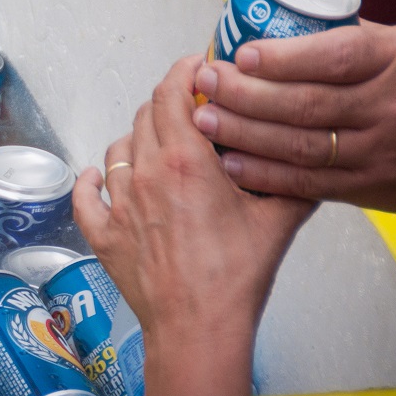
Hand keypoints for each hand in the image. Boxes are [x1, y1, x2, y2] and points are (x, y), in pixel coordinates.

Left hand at [75, 57, 314, 339]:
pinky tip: (100, 178)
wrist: (200, 329)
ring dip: (139, 139)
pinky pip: (87, 195)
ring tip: (162, 147)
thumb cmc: (236, 278)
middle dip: (168, 103)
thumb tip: (307, 158)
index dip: (184, 72)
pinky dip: (91, 181)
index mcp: (185, 160)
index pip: (172, 92)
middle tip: (192, 108)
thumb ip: (293, 179)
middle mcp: (145, 173)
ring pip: (119, 149)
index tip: (198, 67)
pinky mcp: (103, 233)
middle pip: (146, 115)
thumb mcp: (280, 219)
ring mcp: (119, 203)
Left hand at [190, 21, 395, 213]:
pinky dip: (268, 175)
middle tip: (206, 83)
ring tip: (205, 121)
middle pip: (307, 105)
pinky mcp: (374, 190)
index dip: (282, 58)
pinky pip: (312, 185)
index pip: (334, 58)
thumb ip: (352, 37)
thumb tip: (282, 23)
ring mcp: (383, 154)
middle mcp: (392, 108)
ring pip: (302, 147)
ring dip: (245, 135)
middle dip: (246, 95)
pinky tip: (232, 162)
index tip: (240, 54)